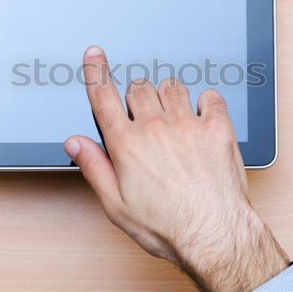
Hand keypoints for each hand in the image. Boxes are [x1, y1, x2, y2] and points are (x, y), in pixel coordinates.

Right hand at [63, 46, 288, 290]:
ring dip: (167, 96)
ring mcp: (188, 124)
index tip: (95, 55)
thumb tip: (75, 143)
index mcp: (128, 145)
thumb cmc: (169, 226)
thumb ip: (94, 167)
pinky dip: (204, 101)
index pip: (103, 96)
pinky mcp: (217, 128)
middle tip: (143, 116)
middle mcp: (156, 127)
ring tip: (171, 118)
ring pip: (171, 86)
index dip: (96, 71)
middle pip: (138, 88)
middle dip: (136, 97)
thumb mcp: (117, 206)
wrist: (215, 236)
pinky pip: (209, 96)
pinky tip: (201, 117)